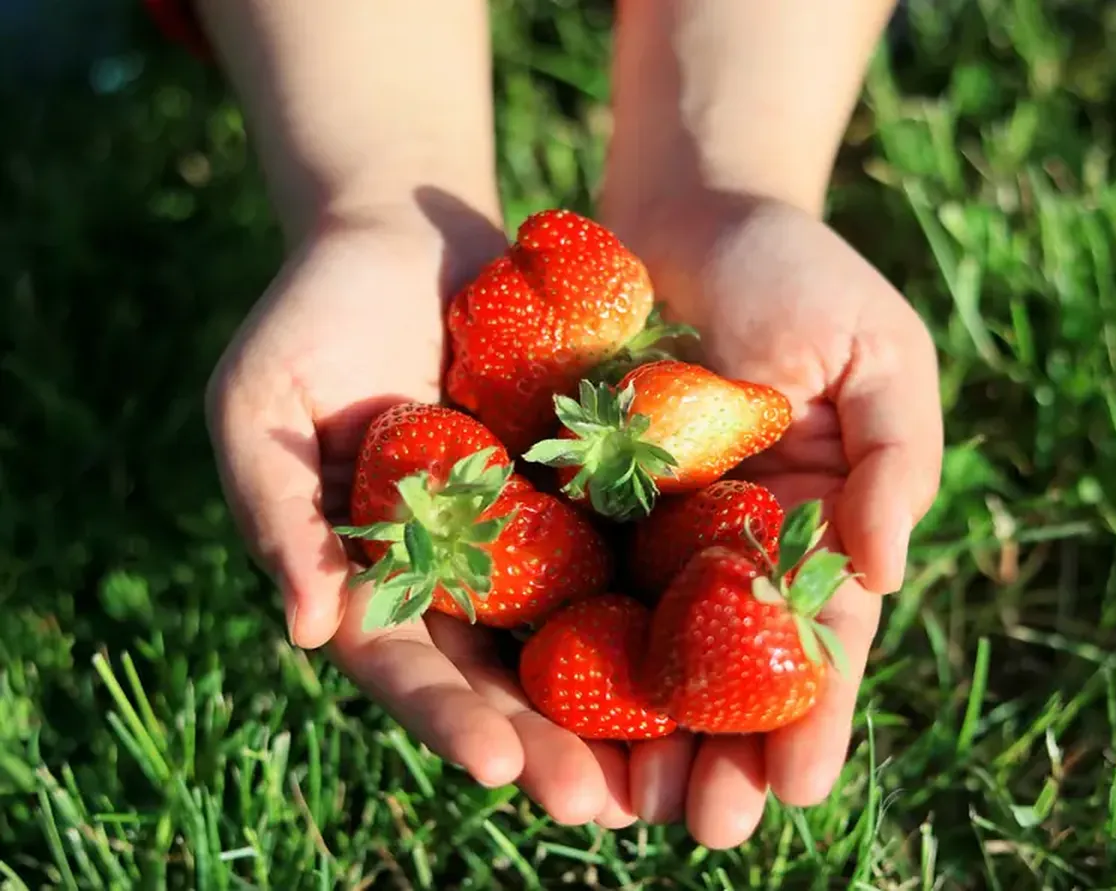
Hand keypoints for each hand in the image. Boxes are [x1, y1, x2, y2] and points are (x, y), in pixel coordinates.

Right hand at [204, 206, 634, 826]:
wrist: (406, 230)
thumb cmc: (313, 314)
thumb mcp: (263, 407)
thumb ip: (280, 517)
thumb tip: (308, 633)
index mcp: (373, 573)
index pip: (408, 664)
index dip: (448, 717)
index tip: (500, 767)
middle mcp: (456, 570)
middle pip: (501, 671)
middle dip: (549, 740)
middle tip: (605, 805)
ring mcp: (523, 530)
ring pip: (573, 629)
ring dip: (617, 698)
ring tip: (670, 760)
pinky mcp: (582, 482)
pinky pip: (624, 541)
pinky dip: (662, 594)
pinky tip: (716, 642)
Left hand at [616, 193, 942, 847]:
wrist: (690, 209)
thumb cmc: (799, 273)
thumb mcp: (876, 351)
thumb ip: (893, 456)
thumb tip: (887, 570)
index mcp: (813, 526)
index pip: (819, 641)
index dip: (813, 717)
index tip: (796, 791)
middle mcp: (730, 548)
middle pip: (726, 672)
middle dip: (719, 751)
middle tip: (703, 825)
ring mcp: (652, 531)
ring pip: (643, 651)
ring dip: (633, 732)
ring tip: (617, 805)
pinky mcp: (577, 499)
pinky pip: (565, 581)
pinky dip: (558, 646)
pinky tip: (541, 707)